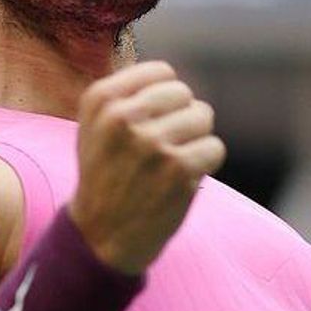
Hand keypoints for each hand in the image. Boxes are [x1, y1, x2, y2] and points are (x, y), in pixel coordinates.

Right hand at [70, 61, 225, 272]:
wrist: (99, 237)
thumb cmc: (105, 176)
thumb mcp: (95, 126)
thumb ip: (128, 94)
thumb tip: (174, 75)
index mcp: (101, 101)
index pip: (162, 72)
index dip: (166, 99)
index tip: (153, 123)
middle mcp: (123, 118)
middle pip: (184, 93)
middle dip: (182, 118)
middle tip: (163, 148)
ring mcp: (151, 144)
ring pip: (203, 117)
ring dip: (195, 140)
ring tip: (171, 163)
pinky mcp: (178, 170)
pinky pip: (215, 148)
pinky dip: (206, 164)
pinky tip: (183, 179)